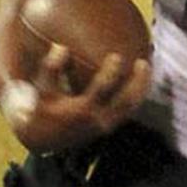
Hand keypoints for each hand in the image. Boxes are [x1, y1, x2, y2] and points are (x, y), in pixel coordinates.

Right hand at [7, 44, 150, 153]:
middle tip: (144, 62)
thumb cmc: (40, 108)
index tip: (117, 56)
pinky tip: (139, 80)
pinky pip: (127, 111)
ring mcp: (105, 125)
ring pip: (131, 108)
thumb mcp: (41, 88)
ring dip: (141, 89)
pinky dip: (135, 96)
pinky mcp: (108, 127)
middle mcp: (97, 120)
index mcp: (81, 110)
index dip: (111, 72)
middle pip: (127, 101)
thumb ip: (51, 67)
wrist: (42, 139)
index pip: (102, 89)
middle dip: (138, 82)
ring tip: (147, 68)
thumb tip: (61, 47)